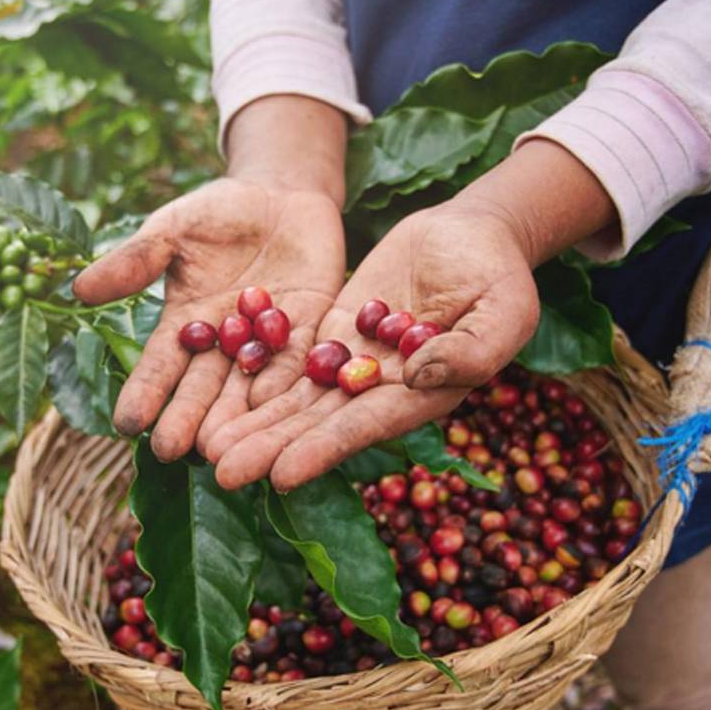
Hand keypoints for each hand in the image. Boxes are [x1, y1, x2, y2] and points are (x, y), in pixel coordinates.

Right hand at [72, 177, 344, 460]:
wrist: (282, 194)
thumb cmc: (217, 212)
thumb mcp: (172, 230)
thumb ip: (135, 260)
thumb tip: (78, 289)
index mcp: (185, 325)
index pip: (161, 366)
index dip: (144, 392)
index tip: (127, 422)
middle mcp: (224, 345)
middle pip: (204, 388)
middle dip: (188, 418)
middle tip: (173, 451)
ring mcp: (267, 342)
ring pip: (249, 387)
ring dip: (236, 418)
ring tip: (221, 449)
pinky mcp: (311, 331)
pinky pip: (298, 361)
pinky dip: (285, 383)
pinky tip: (272, 406)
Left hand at [203, 139, 617, 490]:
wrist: (472, 235)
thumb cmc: (500, 275)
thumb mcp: (504, 310)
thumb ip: (470, 349)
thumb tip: (413, 375)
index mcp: (422, 395)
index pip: (364, 427)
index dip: (323, 450)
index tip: (281, 474)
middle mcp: (380, 390)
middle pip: (317, 424)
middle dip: (271, 448)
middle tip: (221, 472)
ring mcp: (353, 362)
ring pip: (296, 399)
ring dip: (254, 423)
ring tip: (206, 448)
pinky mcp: (333, 333)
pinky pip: (291, 359)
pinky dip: (257, 378)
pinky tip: (218, 396)